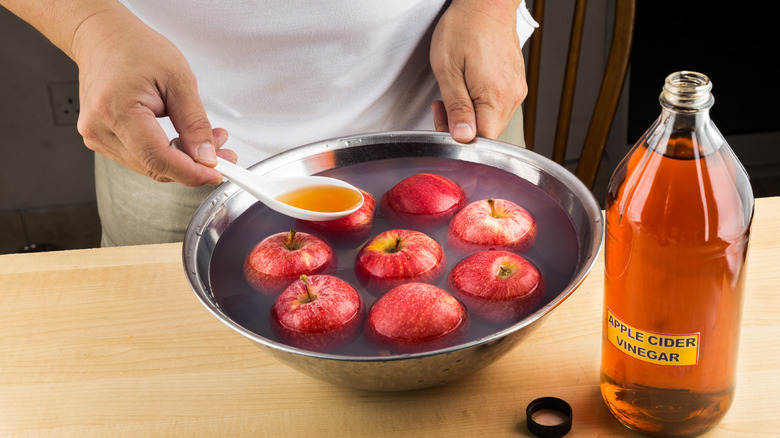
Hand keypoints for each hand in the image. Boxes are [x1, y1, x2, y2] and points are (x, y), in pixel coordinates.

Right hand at [72, 7, 233, 185]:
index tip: (216, 174)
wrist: (103, 37)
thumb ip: (194, 123)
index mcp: (116, 109)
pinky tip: (182, 140)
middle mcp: (100, 129)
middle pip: (155, 167)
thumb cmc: (134, 48)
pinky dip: (167, 155)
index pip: (157, 158)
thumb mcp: (179, 79)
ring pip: (150, 167)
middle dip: (193, 165)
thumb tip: (205, 156)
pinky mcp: (103, 140)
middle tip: (222, 152)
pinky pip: (141, 159)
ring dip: (182, 161)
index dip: (191, 172)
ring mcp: (97, 137)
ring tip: (206, 140)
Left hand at [430, 0, 526, 142]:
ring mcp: (516, 90)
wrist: (485, 4)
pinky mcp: (515, 84)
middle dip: (462, 126)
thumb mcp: (448, 70)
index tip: (443, 122)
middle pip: (488, 132)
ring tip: (454, 92)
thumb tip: (462, 137)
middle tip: (443, 106)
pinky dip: (480, 104)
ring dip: (470, 115)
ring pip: (492, 120)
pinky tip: (467, 89)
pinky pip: (497, 106)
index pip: (482, 140)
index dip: (459, 138)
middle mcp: (512, 96)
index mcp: (496, 96)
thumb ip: (457, 107)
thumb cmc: (464, 28)